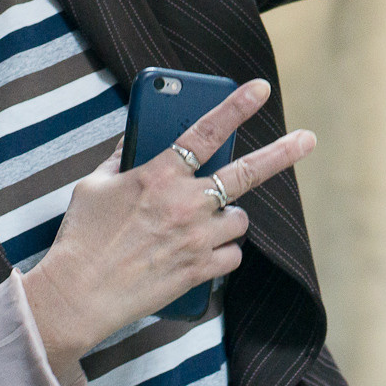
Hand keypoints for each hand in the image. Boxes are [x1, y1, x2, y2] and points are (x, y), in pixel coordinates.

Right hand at [19, 79, 313, 381]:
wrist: (77, 296)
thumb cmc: (81, 238)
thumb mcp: (94, 186)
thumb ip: (122, 160)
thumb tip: (137, 141)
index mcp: (157, 175)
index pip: (204, 131)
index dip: (236, 106)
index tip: (261, 88)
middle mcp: (184, 203)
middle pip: (245, 173)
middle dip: (282, 153)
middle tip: (308, 139)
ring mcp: (196, 238)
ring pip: (239, 219)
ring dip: (227, 217)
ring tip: (201, 223)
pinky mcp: (199, 271)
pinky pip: (232, 256)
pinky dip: (221, 252)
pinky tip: (198, 253)